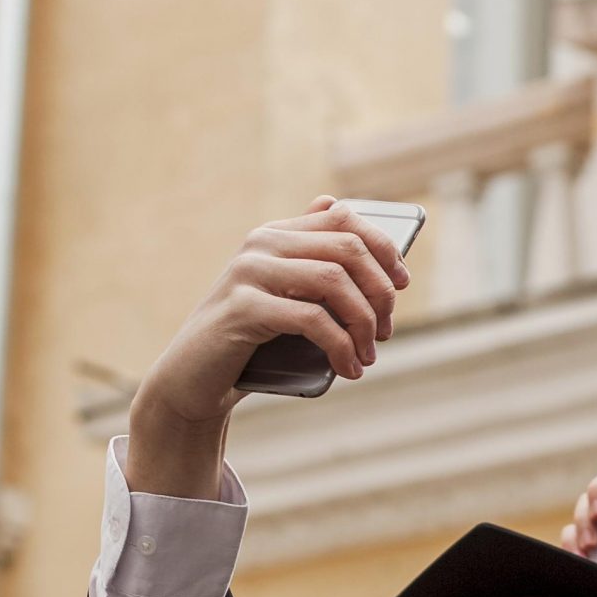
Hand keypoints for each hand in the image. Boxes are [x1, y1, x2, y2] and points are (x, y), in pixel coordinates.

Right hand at [124, 198, 411, 500]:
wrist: (195, 379)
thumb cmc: (252, 345)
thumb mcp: (290, 304)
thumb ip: (316, 270)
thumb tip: (354, 228)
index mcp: (276, 236)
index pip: (342, 217)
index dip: (383, 247)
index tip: (401, 283)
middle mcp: (261, 245)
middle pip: (348, 248)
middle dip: (380, 293)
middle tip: (384, 332)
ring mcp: (249, 273)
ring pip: (335, 281)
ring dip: (364, 324)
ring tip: (367, 356)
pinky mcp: (243, 308)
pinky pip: (312, 319)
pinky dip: (341, 346)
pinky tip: (348, 369)